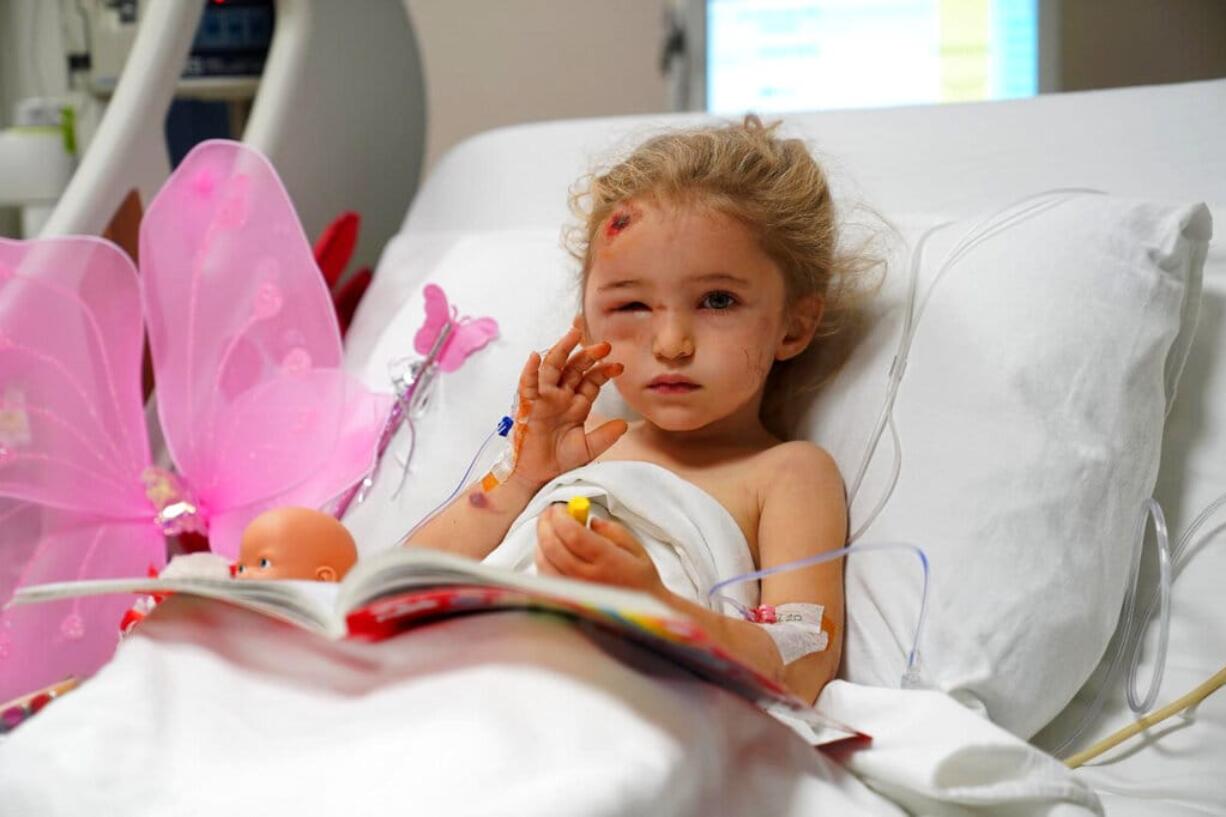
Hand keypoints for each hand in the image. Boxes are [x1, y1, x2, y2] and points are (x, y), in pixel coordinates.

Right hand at [510, 323, 627, 488]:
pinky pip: (527, 386)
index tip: (619, 366)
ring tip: (573, 334)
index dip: (604, 371)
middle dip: (588, 355)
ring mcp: (544, 399)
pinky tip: (534, 357)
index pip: (591, 381)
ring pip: (552, 368)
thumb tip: (624, 424)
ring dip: (561, 350)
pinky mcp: (528, 406)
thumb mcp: (588, 448)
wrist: (539, 477)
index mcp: (576, 405)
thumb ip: (604, 436)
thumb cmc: (559, 462)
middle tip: (604, 345)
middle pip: (574, 368)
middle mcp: (561, 397)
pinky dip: (529, 371)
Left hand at [535, 505, 664, 596]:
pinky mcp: (565, 601)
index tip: (558, 507)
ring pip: (544, 562)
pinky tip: (548, 551)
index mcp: (607, 561)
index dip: (560, 517)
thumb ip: (612, 530)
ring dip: (541, 541)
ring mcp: (573, 592)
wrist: (642, 614)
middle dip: (546, 524)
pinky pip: (545, 577)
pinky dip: (542, 559)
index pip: (573, 534)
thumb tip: (589, 520)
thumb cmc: (640, 579)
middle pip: (553, 546)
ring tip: (548, 529)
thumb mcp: (635, 548)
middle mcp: (587, 578)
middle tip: (549, 513)